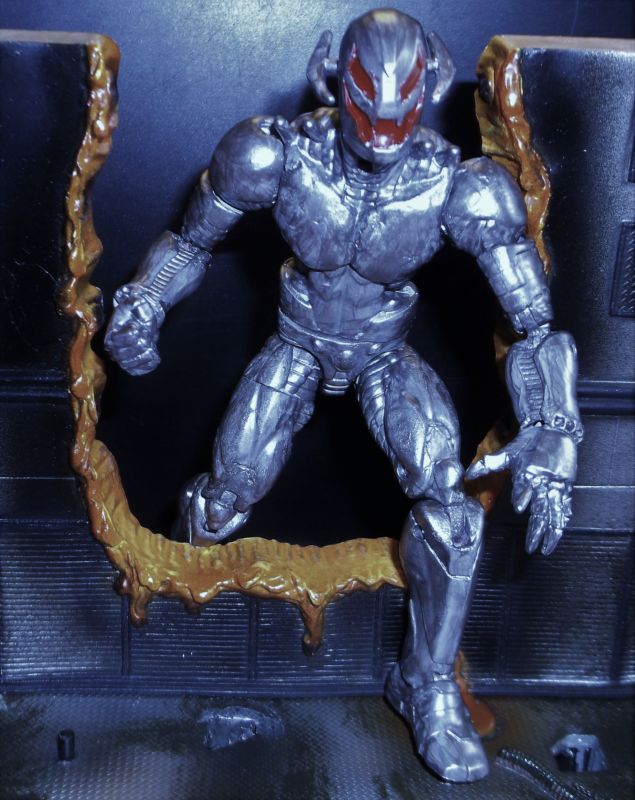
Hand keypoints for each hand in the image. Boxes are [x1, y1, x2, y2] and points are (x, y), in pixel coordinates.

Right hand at [104, 284, 163, 375]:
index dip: (128, 337)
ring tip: (149, 346)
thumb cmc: (136, 310)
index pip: (115, 343)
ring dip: (142, 357)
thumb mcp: (132, 301)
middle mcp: (115, 349)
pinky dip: (148, 365)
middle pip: (123, 357)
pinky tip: (154, 355)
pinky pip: (139, 371)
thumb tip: (129, 296)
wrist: (142, 317)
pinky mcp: (135, 363)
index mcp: (111, 335)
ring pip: (130, 365)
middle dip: (137, 348)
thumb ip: (129, 299)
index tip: (137, 327)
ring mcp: (125, 357)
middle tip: (145, 338)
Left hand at [466, 426, 576, 555]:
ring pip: (556, 511)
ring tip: (548, 547)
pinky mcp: (566, 484)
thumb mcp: (507, 453)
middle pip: (541, 507)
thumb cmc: (528, 443)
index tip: (518, 507)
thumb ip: (488, 465)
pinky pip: (566, 504)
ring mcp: (557, 483)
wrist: (554, 429)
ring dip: (552, 531)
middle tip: (531, 546)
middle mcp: (543, 479)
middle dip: (537, 528)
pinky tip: (560, 530)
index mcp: (528, 471)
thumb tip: (468, 474)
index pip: (523, 486)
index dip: (521, 495)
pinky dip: (563, 518)